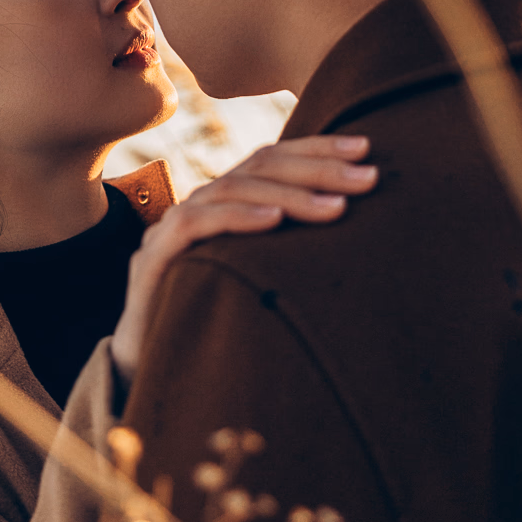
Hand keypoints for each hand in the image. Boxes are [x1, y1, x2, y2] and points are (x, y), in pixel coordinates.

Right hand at [109, 136, 376, 379]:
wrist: (153, 372)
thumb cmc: (220, 328)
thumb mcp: (265, 282)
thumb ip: (295, 255)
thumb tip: (366, 238)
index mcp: (227, 205)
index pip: (272, 158)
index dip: (317, 149)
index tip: (366, 148)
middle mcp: (200, 206)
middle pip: (258, 165)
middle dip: (317, 167)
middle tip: (368, 177)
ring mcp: (171, 230)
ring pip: (231, 188)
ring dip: (289, 194)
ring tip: (337, 208)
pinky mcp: (153, 260)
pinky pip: (192, 223)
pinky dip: (236, 216)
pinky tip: (275, 221)